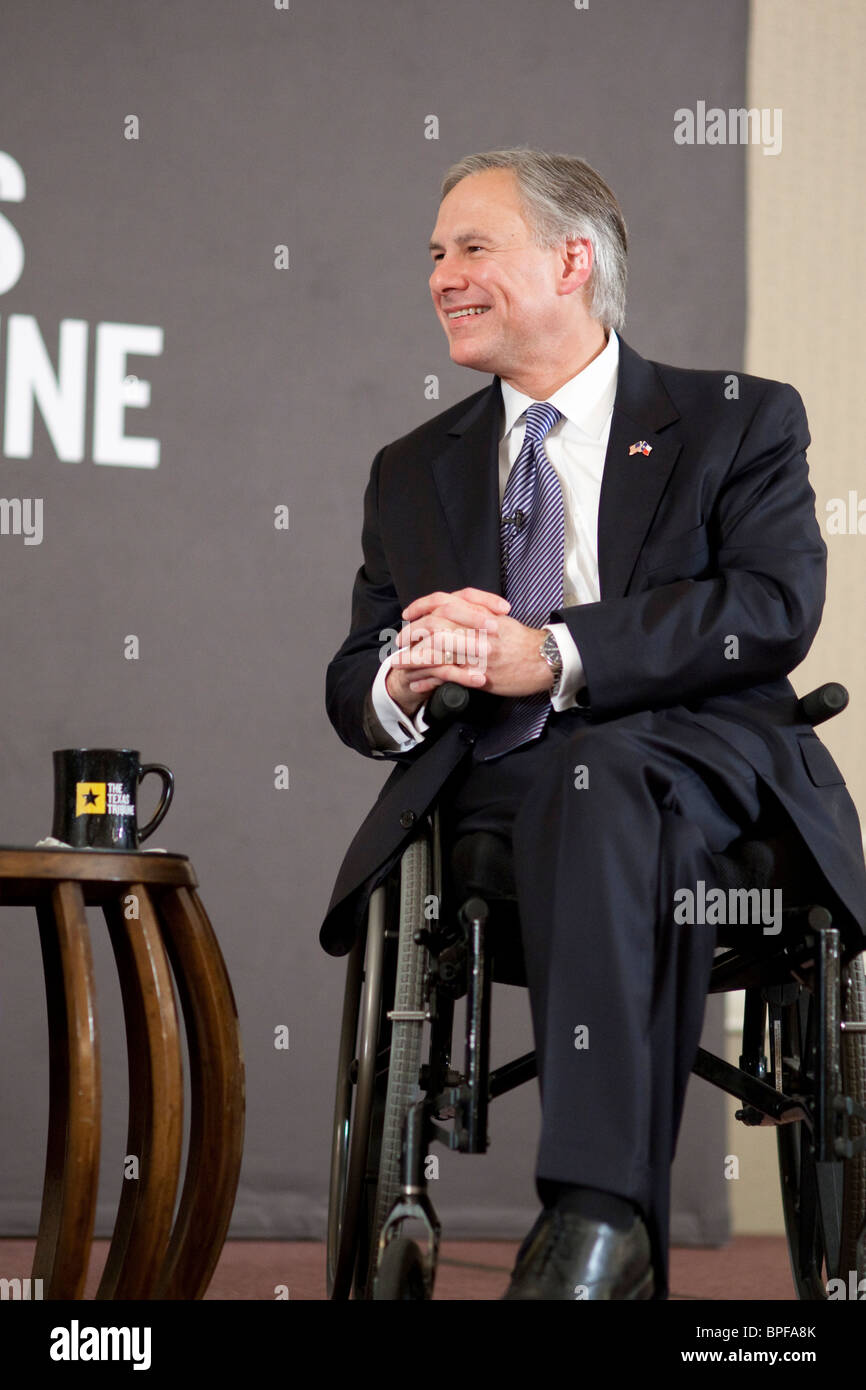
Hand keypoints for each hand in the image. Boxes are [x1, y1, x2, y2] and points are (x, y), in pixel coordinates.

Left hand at [385, 587, 553, 715]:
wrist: (546, 659)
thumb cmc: (523, 641)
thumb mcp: (500, 618)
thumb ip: (476, 613)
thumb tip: (452, 610)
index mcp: (481, 613)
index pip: (445, 601)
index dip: (422, 605)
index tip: (409, 613)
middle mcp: (478, 629)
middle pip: (435, 623)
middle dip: (412, 631)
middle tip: (401, 639)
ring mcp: (478, 652)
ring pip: (436, 649)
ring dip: (412, 655)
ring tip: (399, 662)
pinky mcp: (480, 673)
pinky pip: (448, 674)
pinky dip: (428, 678)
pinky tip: (417, 682)